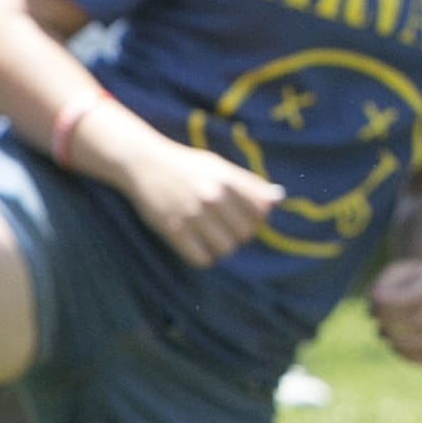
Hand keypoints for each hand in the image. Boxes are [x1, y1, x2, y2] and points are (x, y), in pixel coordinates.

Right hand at [119, 139, 282, 268]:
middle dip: (238, 235)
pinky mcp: (173, 230)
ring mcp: (192, 214)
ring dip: (221, 248)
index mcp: (227, 180)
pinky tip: (196, 247)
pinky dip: (203, 258)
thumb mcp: (219, 166)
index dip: (255, 220)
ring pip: (225, 248)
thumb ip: (248, 183)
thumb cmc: (185, 166)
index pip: (260, 212)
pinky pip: (201, 258)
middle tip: (224, 231)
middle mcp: (213, 197)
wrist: (143, 163)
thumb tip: (278, 199)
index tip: (243, 219)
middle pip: (245, 234)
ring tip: (210, 240)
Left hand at [368, 256, 421, 364]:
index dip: (390, 302)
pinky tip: (392, 343)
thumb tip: (375, 306)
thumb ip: (383, 287)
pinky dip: (406, 354)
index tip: (378, 297)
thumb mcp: (393, 276)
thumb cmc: (405, 282)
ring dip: (397, 342)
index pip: (414, 298)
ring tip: (383, 333)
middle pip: (417, 321)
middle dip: (389, 322)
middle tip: (378, 318)